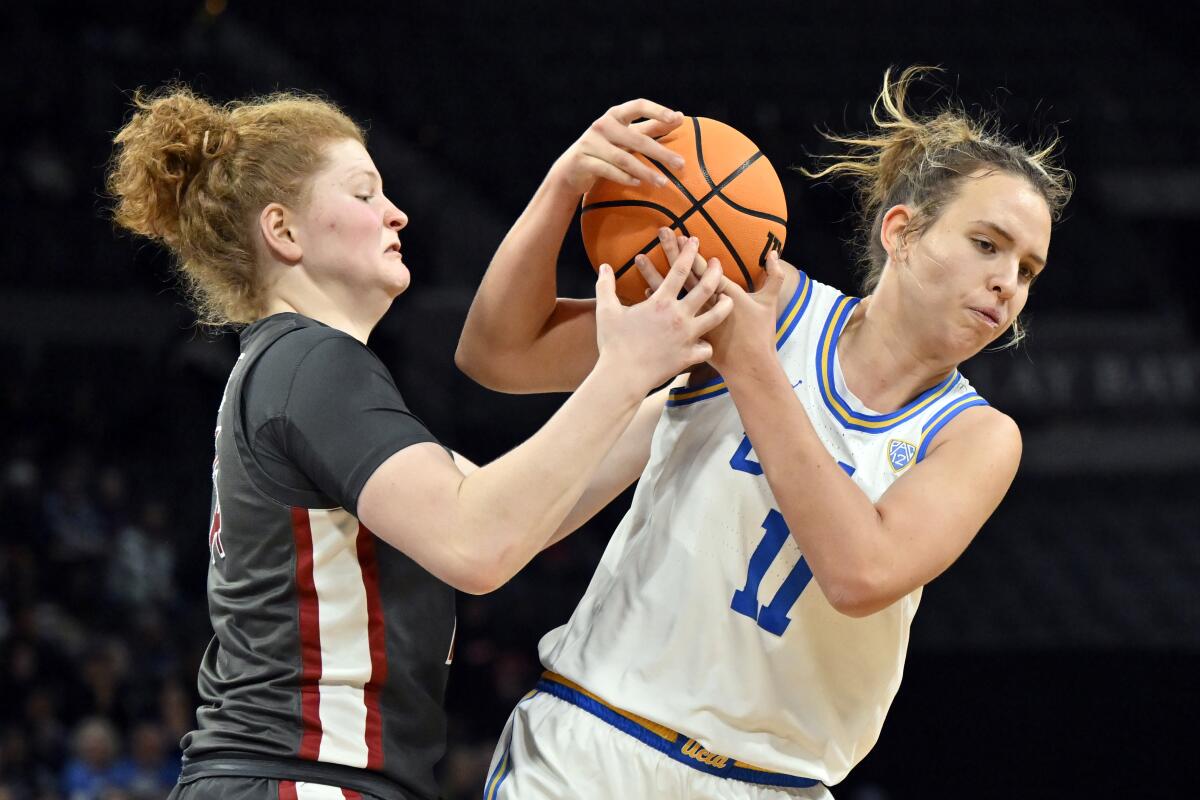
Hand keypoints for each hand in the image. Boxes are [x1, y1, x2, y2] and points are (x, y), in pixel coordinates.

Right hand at [551, 99, 686, 195]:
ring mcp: (591, 143)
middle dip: (661, 153)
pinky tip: (639, 184)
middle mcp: (602, 125)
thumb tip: (681, 116)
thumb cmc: (607, 148)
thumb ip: (652, 127)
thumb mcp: (627, 136)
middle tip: (681, 164)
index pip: (638, 106)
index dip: (657, 111)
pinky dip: (624, 177)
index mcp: (615, 115)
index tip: (676, 119)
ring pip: (623, 158)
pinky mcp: (583, 161)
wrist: (572, 169)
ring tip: (663, 183)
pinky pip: (608, 170)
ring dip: (645, 172)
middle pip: (637, 138)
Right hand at [594, 236, 731, 391]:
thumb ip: (605, 286)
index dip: (689, 252)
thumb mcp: (606, 311)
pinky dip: (707, 346)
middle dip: (715, 272)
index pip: (679, 269)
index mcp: (660, 302)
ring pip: (716, 317)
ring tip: (730, 299)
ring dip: (726, 306)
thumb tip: (603, 266)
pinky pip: (706, 349)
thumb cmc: (613, 343)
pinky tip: (707, 345)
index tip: (695, 241)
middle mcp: (678, 316)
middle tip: (718, 263)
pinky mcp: (689, 356)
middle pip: (706, 288)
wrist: (622, 376)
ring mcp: (687, 336)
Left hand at [638, 230, 784, 377]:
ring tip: (640, 258)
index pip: (704, 269)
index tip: (682, 235)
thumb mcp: (770, 304)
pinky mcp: (686, 333)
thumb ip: (774, 277)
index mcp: (724, 294)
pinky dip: (655, 303)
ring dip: (654, 275)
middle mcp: (704, 305)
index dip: (692, 252)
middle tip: (662, 232)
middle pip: (684, 274)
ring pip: (670, 293)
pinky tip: (644, 290)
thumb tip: (774, 253)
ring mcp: (693, 320)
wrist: (749, 367)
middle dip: (673, 252)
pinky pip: (666, 315)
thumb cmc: (760, 335)